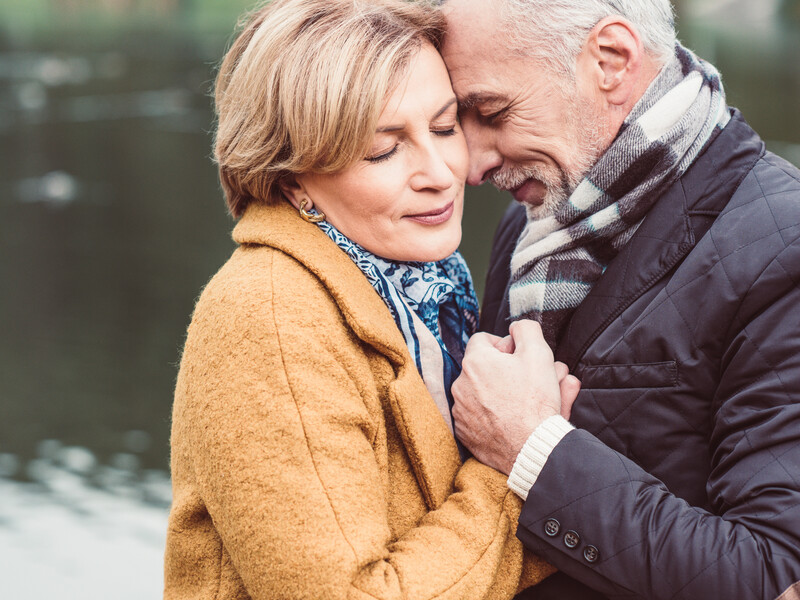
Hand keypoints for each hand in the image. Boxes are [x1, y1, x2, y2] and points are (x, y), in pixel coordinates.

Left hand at [452, 320, 578, 474]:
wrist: (531, 447)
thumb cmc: (535, 401)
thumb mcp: (538, 353)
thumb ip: (526, 330)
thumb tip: (518, 328)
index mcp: (475, 361)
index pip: (483, 340)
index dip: (505, 345)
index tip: (519, 357)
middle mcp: (461, 384)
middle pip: (485, 367)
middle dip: (507, 370)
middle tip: (530, 379)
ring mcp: (461, 410)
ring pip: (483, 392)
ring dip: (502, 392)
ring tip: (526, 401)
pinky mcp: (465, 432)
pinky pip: (478, 415)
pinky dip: (494, 414)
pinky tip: (514, 418)